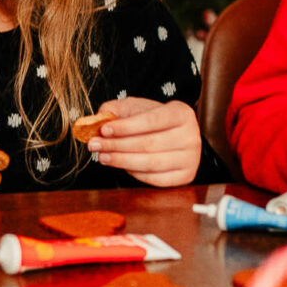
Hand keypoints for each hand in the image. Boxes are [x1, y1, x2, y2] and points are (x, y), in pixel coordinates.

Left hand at [86, 97, 200, 186]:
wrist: (174, 134)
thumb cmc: (154, 120)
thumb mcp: (136, 108)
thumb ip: (116, 110)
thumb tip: (97, 120)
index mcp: (181, 113)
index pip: (151, 120)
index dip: (125, 127)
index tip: (103, 130)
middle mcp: (190, 136)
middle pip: (148, 144)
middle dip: (117, 145)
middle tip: (95, 145)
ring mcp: (191, 158)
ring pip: (150, 163)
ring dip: (121, 161)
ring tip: (103, 156)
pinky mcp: (186, 176)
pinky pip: (155, 178)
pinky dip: (134, 173)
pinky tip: (121, 165)